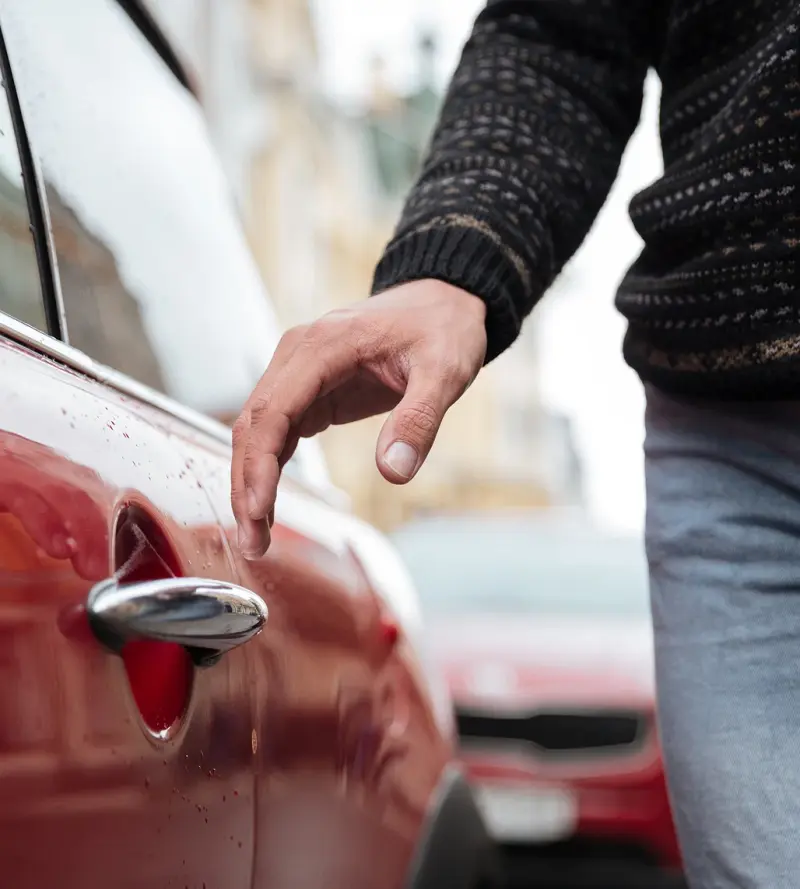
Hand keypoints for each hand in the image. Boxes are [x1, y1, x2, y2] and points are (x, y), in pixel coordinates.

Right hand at [231, 280, 486, 557]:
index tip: (256, 511)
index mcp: (321, 346)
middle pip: (252, 426)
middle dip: (246, 485)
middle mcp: (297, 356)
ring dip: (252, 483)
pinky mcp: (310, 389)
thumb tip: (394, 473)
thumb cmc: (442, 328)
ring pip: (258, 432)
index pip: (273, 411)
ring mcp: (299, 373)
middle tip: (253, 541)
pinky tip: (269, 505)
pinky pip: (278, 432)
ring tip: (257, 536)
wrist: (442, 301)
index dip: (258, 466)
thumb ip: (418, 420)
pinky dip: (269, 469)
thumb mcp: (444, 371)